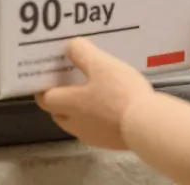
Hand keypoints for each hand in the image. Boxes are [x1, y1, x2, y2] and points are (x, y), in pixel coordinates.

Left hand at [34, 38, 152, 149]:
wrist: (146, 125)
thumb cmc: (120, 93)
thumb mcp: (101, 64)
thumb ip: (82, 53)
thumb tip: (69, 47)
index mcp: (69, 104)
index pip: (45, 99)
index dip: (43, 88)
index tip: (46, 78)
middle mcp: (76, 123)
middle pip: (58, 113)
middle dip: (60, 99)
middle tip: (69, 83)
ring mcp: (92, 136)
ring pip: (77, 122)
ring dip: (78, 110)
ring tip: (92, 92)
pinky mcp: (109, 142)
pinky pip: (96, 128)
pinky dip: (97, 118)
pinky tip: (111, 106)